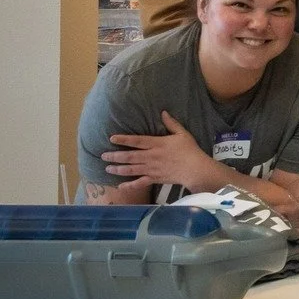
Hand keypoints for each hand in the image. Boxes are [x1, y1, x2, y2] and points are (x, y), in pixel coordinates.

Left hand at [103, 112, 221, 192]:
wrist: (195, 169)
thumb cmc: (190, 150)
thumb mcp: (182, 134)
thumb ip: (172, 124)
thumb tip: (163, 112)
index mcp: (157, 144)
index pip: (136, 141)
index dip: (123, 139)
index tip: (111, 138)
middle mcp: (151, 157)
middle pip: (129, 156)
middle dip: (114, 156)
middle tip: (103, 156)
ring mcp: (151, 169)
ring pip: (131, 169)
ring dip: (118, 169)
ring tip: (107, 168)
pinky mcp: (155, 179)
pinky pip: (140, 183)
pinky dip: (130, 185)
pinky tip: (121, 186)